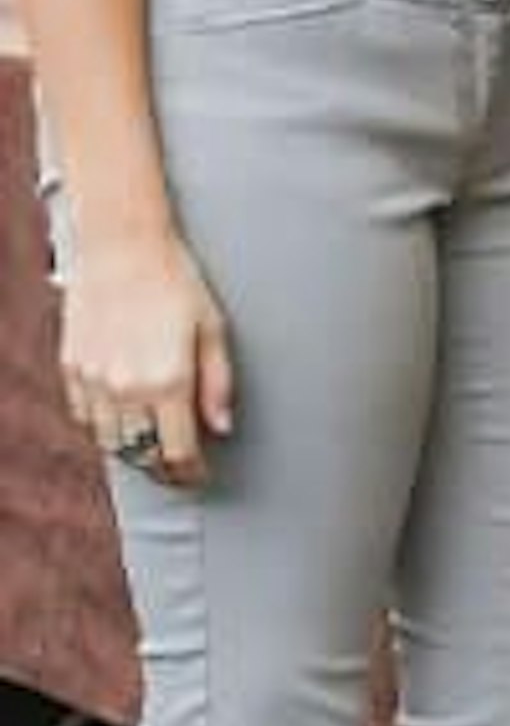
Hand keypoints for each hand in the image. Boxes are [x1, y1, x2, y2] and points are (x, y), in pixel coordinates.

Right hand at [61, 222, 234, 488]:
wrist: (122, 248)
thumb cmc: (177, 283)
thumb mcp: (214, 330)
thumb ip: (218, 385)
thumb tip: (222, 428)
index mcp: (168, 382)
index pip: (177, 451)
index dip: (190, 473)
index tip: (199, 476)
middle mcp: (126, 388)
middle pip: (141, 453)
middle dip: (162, 467)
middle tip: (177, 468)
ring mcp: (93, 380)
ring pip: (109, 442)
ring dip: (132, 451)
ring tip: (152, 448)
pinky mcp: (71, 367)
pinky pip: (84, 416)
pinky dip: (103, 428)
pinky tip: (121, 421)